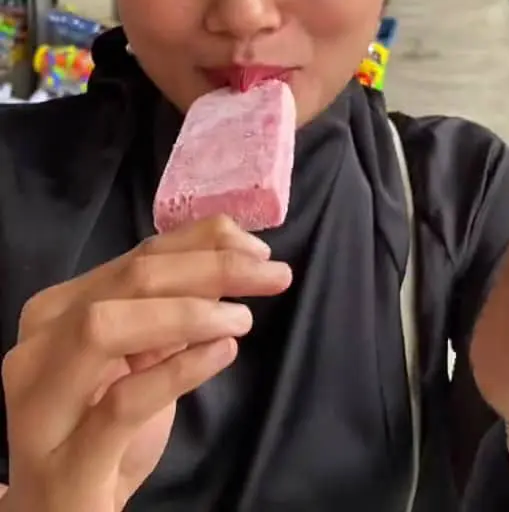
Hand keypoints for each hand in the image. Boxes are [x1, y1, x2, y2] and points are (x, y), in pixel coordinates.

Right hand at [2, 216, 290, 511]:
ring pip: (104, 328)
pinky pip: (121, 403)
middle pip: (128, 280)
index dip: (203, 242)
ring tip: (243, 320)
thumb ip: (171, 309)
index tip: (259, 249)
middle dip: (209, 267)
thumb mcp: (139, 361)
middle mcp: (39, 346)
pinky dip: (177, 371)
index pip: (137, 255)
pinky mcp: (65, 462)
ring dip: (186, 314)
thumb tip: (235, 257)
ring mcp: (43, 403)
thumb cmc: (104, 435)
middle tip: (273, 275)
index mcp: (57, 311)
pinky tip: (222, 354)